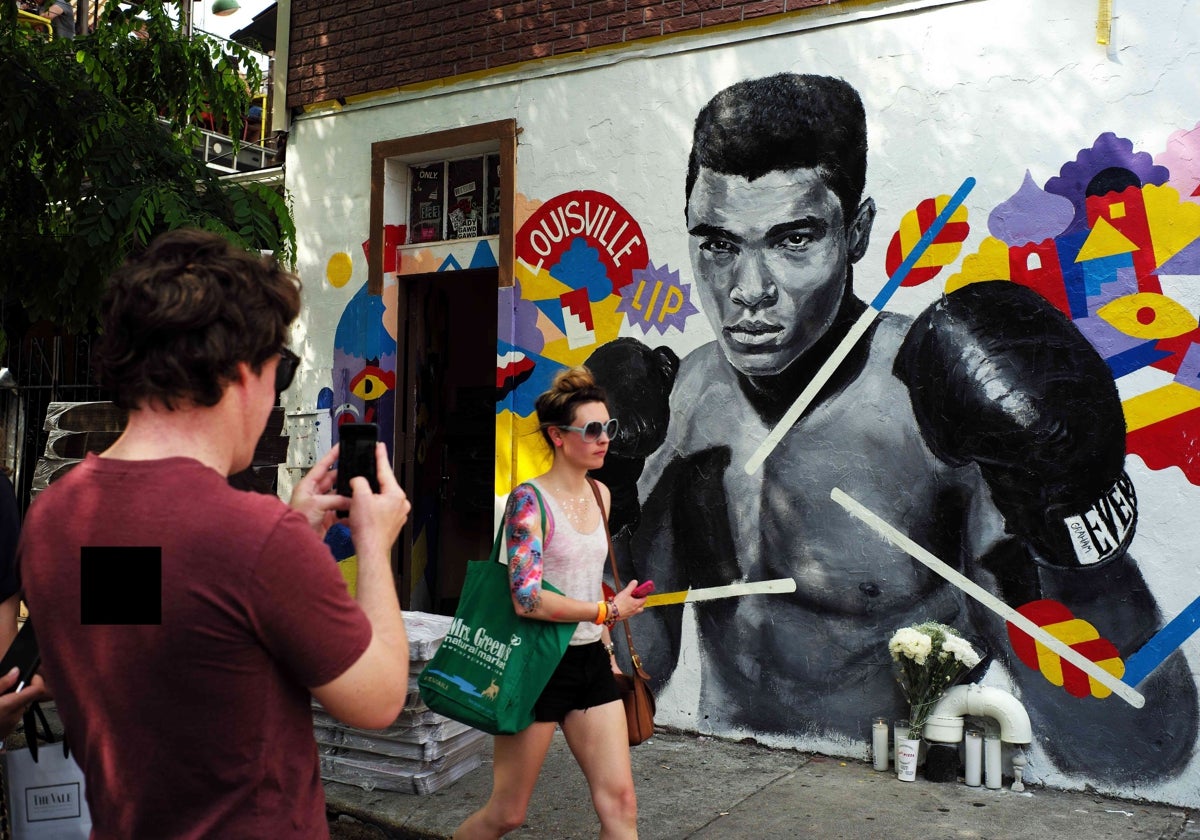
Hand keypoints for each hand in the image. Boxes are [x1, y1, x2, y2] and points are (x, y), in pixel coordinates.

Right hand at [0, 670, 49, 739]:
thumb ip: (2, 683)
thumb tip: (16, 671)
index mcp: (11, 705)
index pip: (38, 690)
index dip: (36, 680)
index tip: (29, 675)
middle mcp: (15, 716)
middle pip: (30, 698)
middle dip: (22, 689)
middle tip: (7, 685)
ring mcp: (11, 725)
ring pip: (21, 707)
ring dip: (14, 700)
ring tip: (0, 697)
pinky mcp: (6, 731)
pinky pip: (13, 716)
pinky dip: (8, 710)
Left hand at [289, 444, 348, 536]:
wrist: (295, 541)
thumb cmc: (297, 520)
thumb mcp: (317, 504)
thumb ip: (336, 499)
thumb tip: (350, 499)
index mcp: (307, 485)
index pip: (322, 466)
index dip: (332, 456)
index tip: (340, 447)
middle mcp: (313, 494)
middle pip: (331, 481)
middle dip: (343, 477)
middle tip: (354, 473)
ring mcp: (319, 506)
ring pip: (337, 496)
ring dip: (345, 496)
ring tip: (356, 492)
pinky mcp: (325, 517)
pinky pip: (338, 510)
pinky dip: (345, 511)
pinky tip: (352, 510)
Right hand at [348, 443, 410, 558]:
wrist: (371, 551)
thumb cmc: (369, 529)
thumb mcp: (359, 497)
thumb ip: (359, 482)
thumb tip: (358, 481)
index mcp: (396, 494)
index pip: (386, 470)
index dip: (380, 456)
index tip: (379, 447)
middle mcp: (400, 504)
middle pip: (382, 486)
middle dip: (369, 485)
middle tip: (359, 482)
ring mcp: (397, 515)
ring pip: (379, 500)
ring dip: (366, 501)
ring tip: (356, 506)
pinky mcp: (391, 524)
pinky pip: (378, 512)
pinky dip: (368, 511)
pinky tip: (359, 516)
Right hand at [612, 580, 648, 622]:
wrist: (611, 612)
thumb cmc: (618, 604)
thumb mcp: (625, 592)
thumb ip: (631, 586)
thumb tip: (635, 582)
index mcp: (636, 604)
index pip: (644, 599)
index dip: (644, 595)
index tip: (643, 593)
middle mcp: (635, 610)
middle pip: (642, 606)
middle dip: (641, 602)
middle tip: (638, 598)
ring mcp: (631, 614)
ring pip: (636, 610)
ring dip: (636, 607)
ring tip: (631, 602)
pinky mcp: (626, 616)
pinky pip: (631, 613)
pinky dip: (630, 610)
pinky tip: (625, 607)